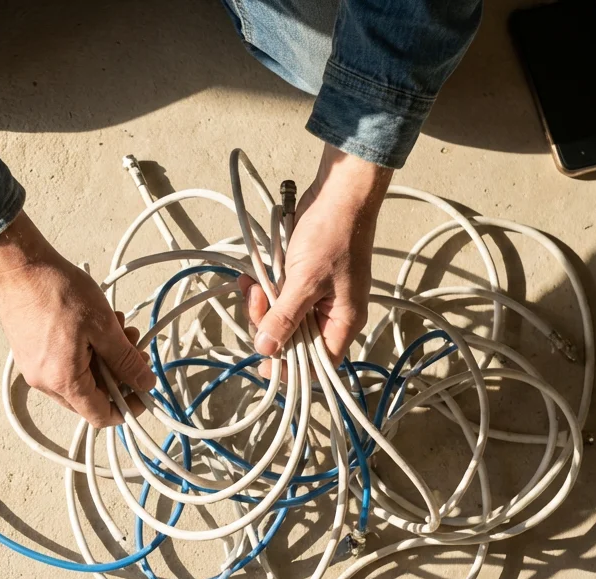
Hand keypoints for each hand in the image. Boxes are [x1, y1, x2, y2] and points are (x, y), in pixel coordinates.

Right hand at [0, 212, 155, 427]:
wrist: (19, 267)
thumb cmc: (57, 291)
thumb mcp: (104, 326)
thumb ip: (126, 360)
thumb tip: (144, 382)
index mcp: (64, 381)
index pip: (100, 416)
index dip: (128, 407)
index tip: (143, 390)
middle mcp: (44, 382)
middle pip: (90, 398)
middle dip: (118, 376)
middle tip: (133, 347)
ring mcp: (33, 369)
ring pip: (78, 379)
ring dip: (103, 360)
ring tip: (115, 327)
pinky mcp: (28, 354)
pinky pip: (62, 365)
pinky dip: (84, 352)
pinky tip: (94, 325)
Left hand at [241, 143, 390, 361]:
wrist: (336, 192)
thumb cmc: (332, 234)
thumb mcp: (305, 281)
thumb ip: (285, 318)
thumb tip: (267, 350)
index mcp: (343, 321)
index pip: (318, 363)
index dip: (291, 368)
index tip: (263, 363)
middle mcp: (330, 313)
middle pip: (293, 341)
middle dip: (269, 325)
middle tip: (257, 303)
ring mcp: (315, 296)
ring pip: (280, 317)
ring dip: (261, 304)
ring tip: (253, 283)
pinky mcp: (300, 278)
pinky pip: (277, 295)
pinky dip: (263, 288)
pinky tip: (251, 277)